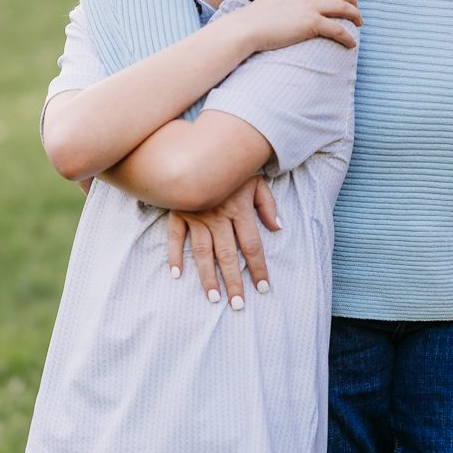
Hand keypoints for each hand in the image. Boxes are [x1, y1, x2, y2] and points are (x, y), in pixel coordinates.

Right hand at [164, 175, 281, 308]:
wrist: (204, 147)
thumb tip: (277, 228)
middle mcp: (219, 217)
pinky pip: (176, 237)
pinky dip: (175, 255)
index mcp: (240, 210)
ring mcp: (197, 216)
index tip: (264, 288)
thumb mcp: (257, 181)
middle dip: (234, 281)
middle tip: (237, 305)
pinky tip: (177, 273)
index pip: (252, 246)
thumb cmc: (235, 168)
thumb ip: (267, 205)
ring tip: (213, 297)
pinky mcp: (179, 213)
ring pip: (203, 252)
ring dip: (208, 276)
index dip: (259, 268)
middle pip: (228, 255)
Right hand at [238, 0, 360, 51]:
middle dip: (352, 0)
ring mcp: (310, 7)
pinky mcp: (312, 23)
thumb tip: (291, 2)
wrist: (248, 27)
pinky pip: (337, 29)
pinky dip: (348, 36)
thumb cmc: (255, 17)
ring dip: (355, 16)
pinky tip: (351, 43)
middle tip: (356, 10)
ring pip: (343, 8)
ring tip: (359, 24)